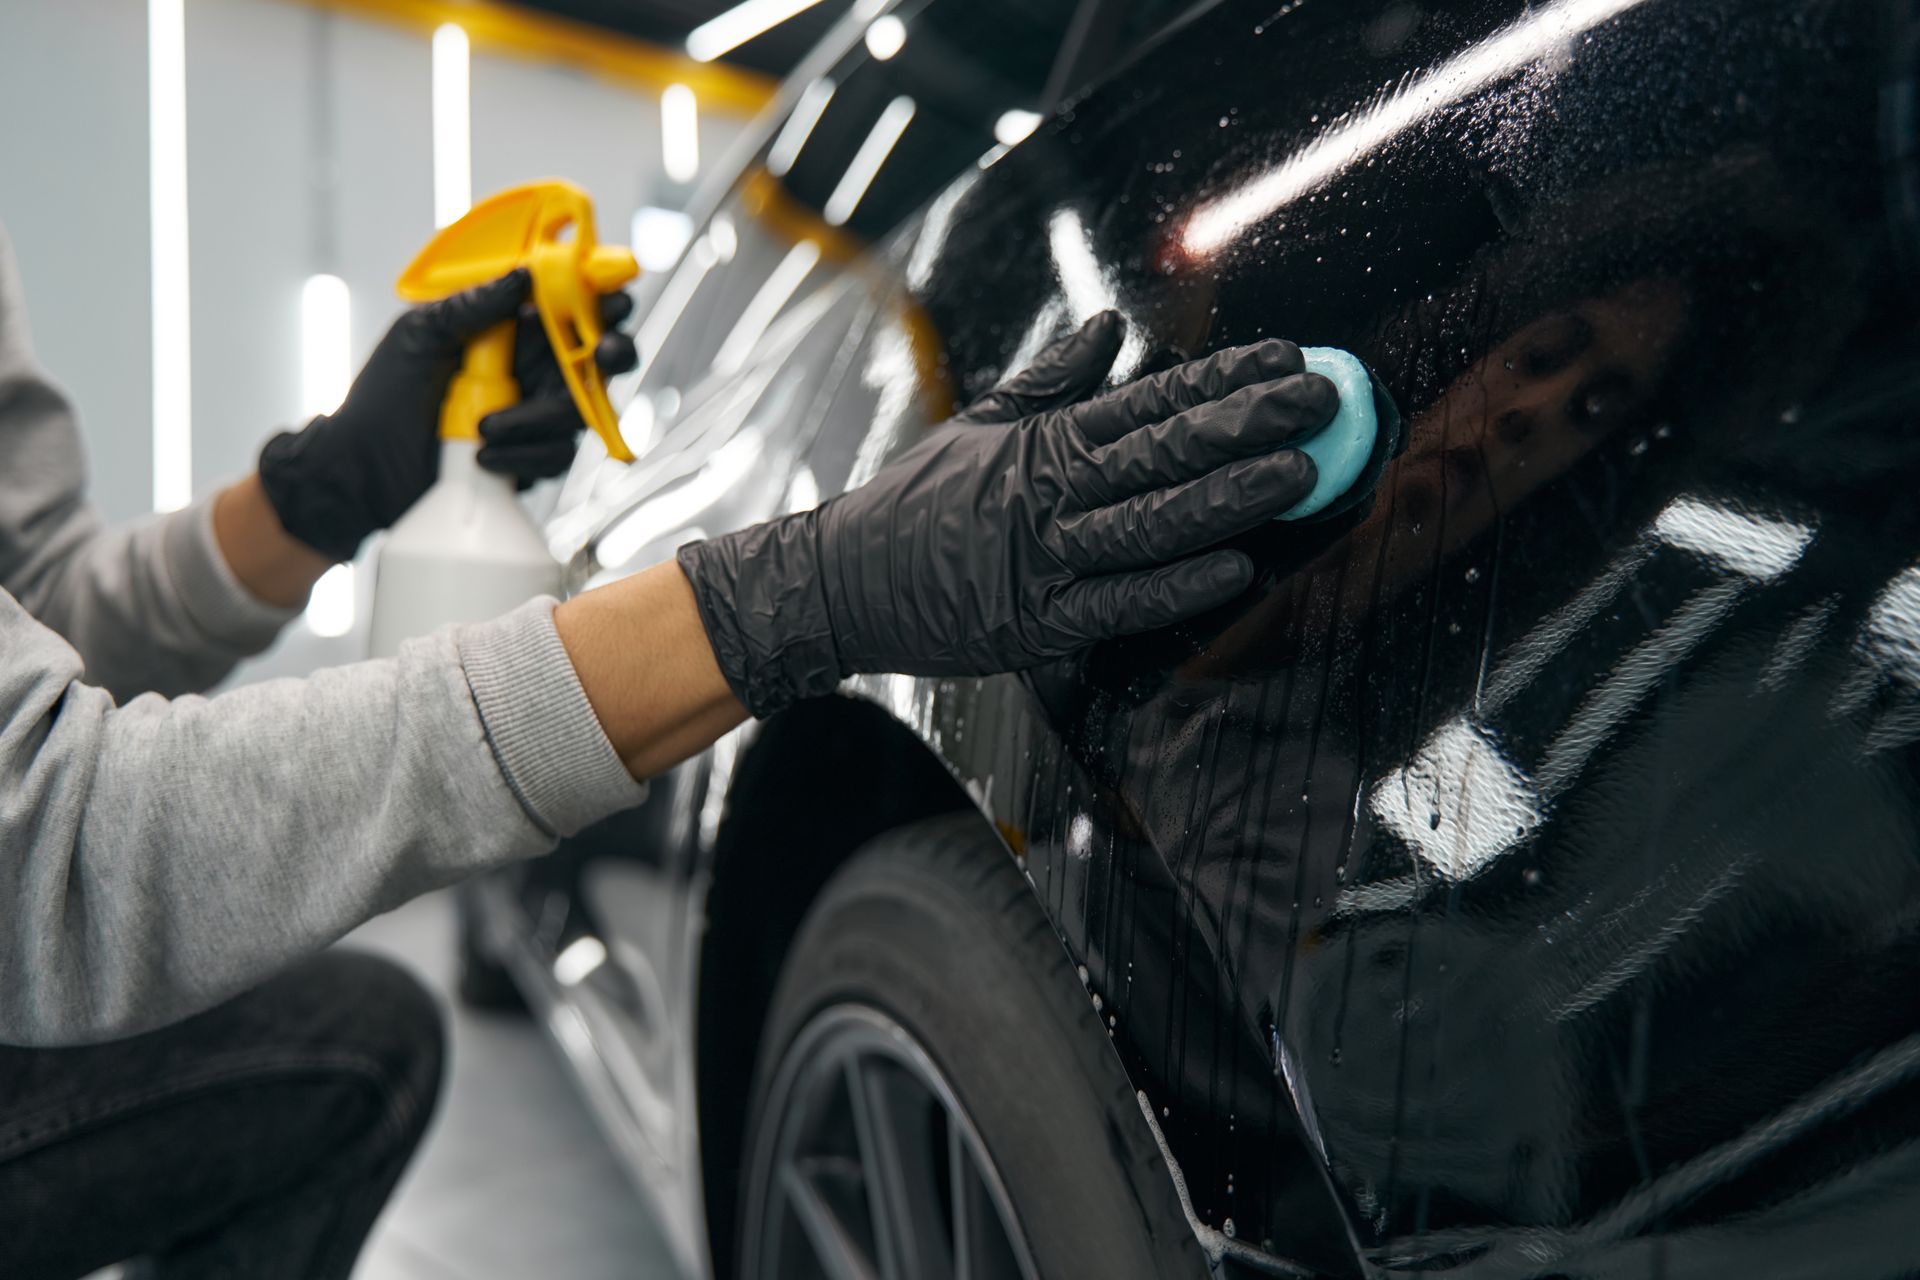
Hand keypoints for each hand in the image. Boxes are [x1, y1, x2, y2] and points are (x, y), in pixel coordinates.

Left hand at [256, 268, 636, 561]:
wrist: (364, 469)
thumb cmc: (383, 395)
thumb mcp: (420, 335)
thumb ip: (470, 306)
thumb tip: (522, 277)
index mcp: (510, 329)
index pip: (570, 305)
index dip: (600, 298)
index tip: (609, 299)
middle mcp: (533, 368)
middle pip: (601, 357)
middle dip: (611, 353)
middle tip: (602, 354)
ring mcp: (537, 414)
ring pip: (579, 411)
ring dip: (538, 419)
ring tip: (483, 427)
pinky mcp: (533, 457)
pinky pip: (556, 455)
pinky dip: (522, 456)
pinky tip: (482, 457)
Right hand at [675, 314, 1333, 717]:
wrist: (841, 582)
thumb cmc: (915, 504)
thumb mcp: (982, 425)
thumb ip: (1053, 379)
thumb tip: (1110, 327)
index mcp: (1044, 442)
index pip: (1148, 400)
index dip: (1221, 379)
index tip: (1284, 358)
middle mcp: (1051, 495)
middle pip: (1162, 452)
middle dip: (1245, 423)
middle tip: (1318, 400)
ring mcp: (1046, 559)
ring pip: (1150, 522)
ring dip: (1227, 497)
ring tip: (1296, 473)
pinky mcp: (1038, 622)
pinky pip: (1118, 602)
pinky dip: (1175, 586)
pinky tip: (1233, 568)